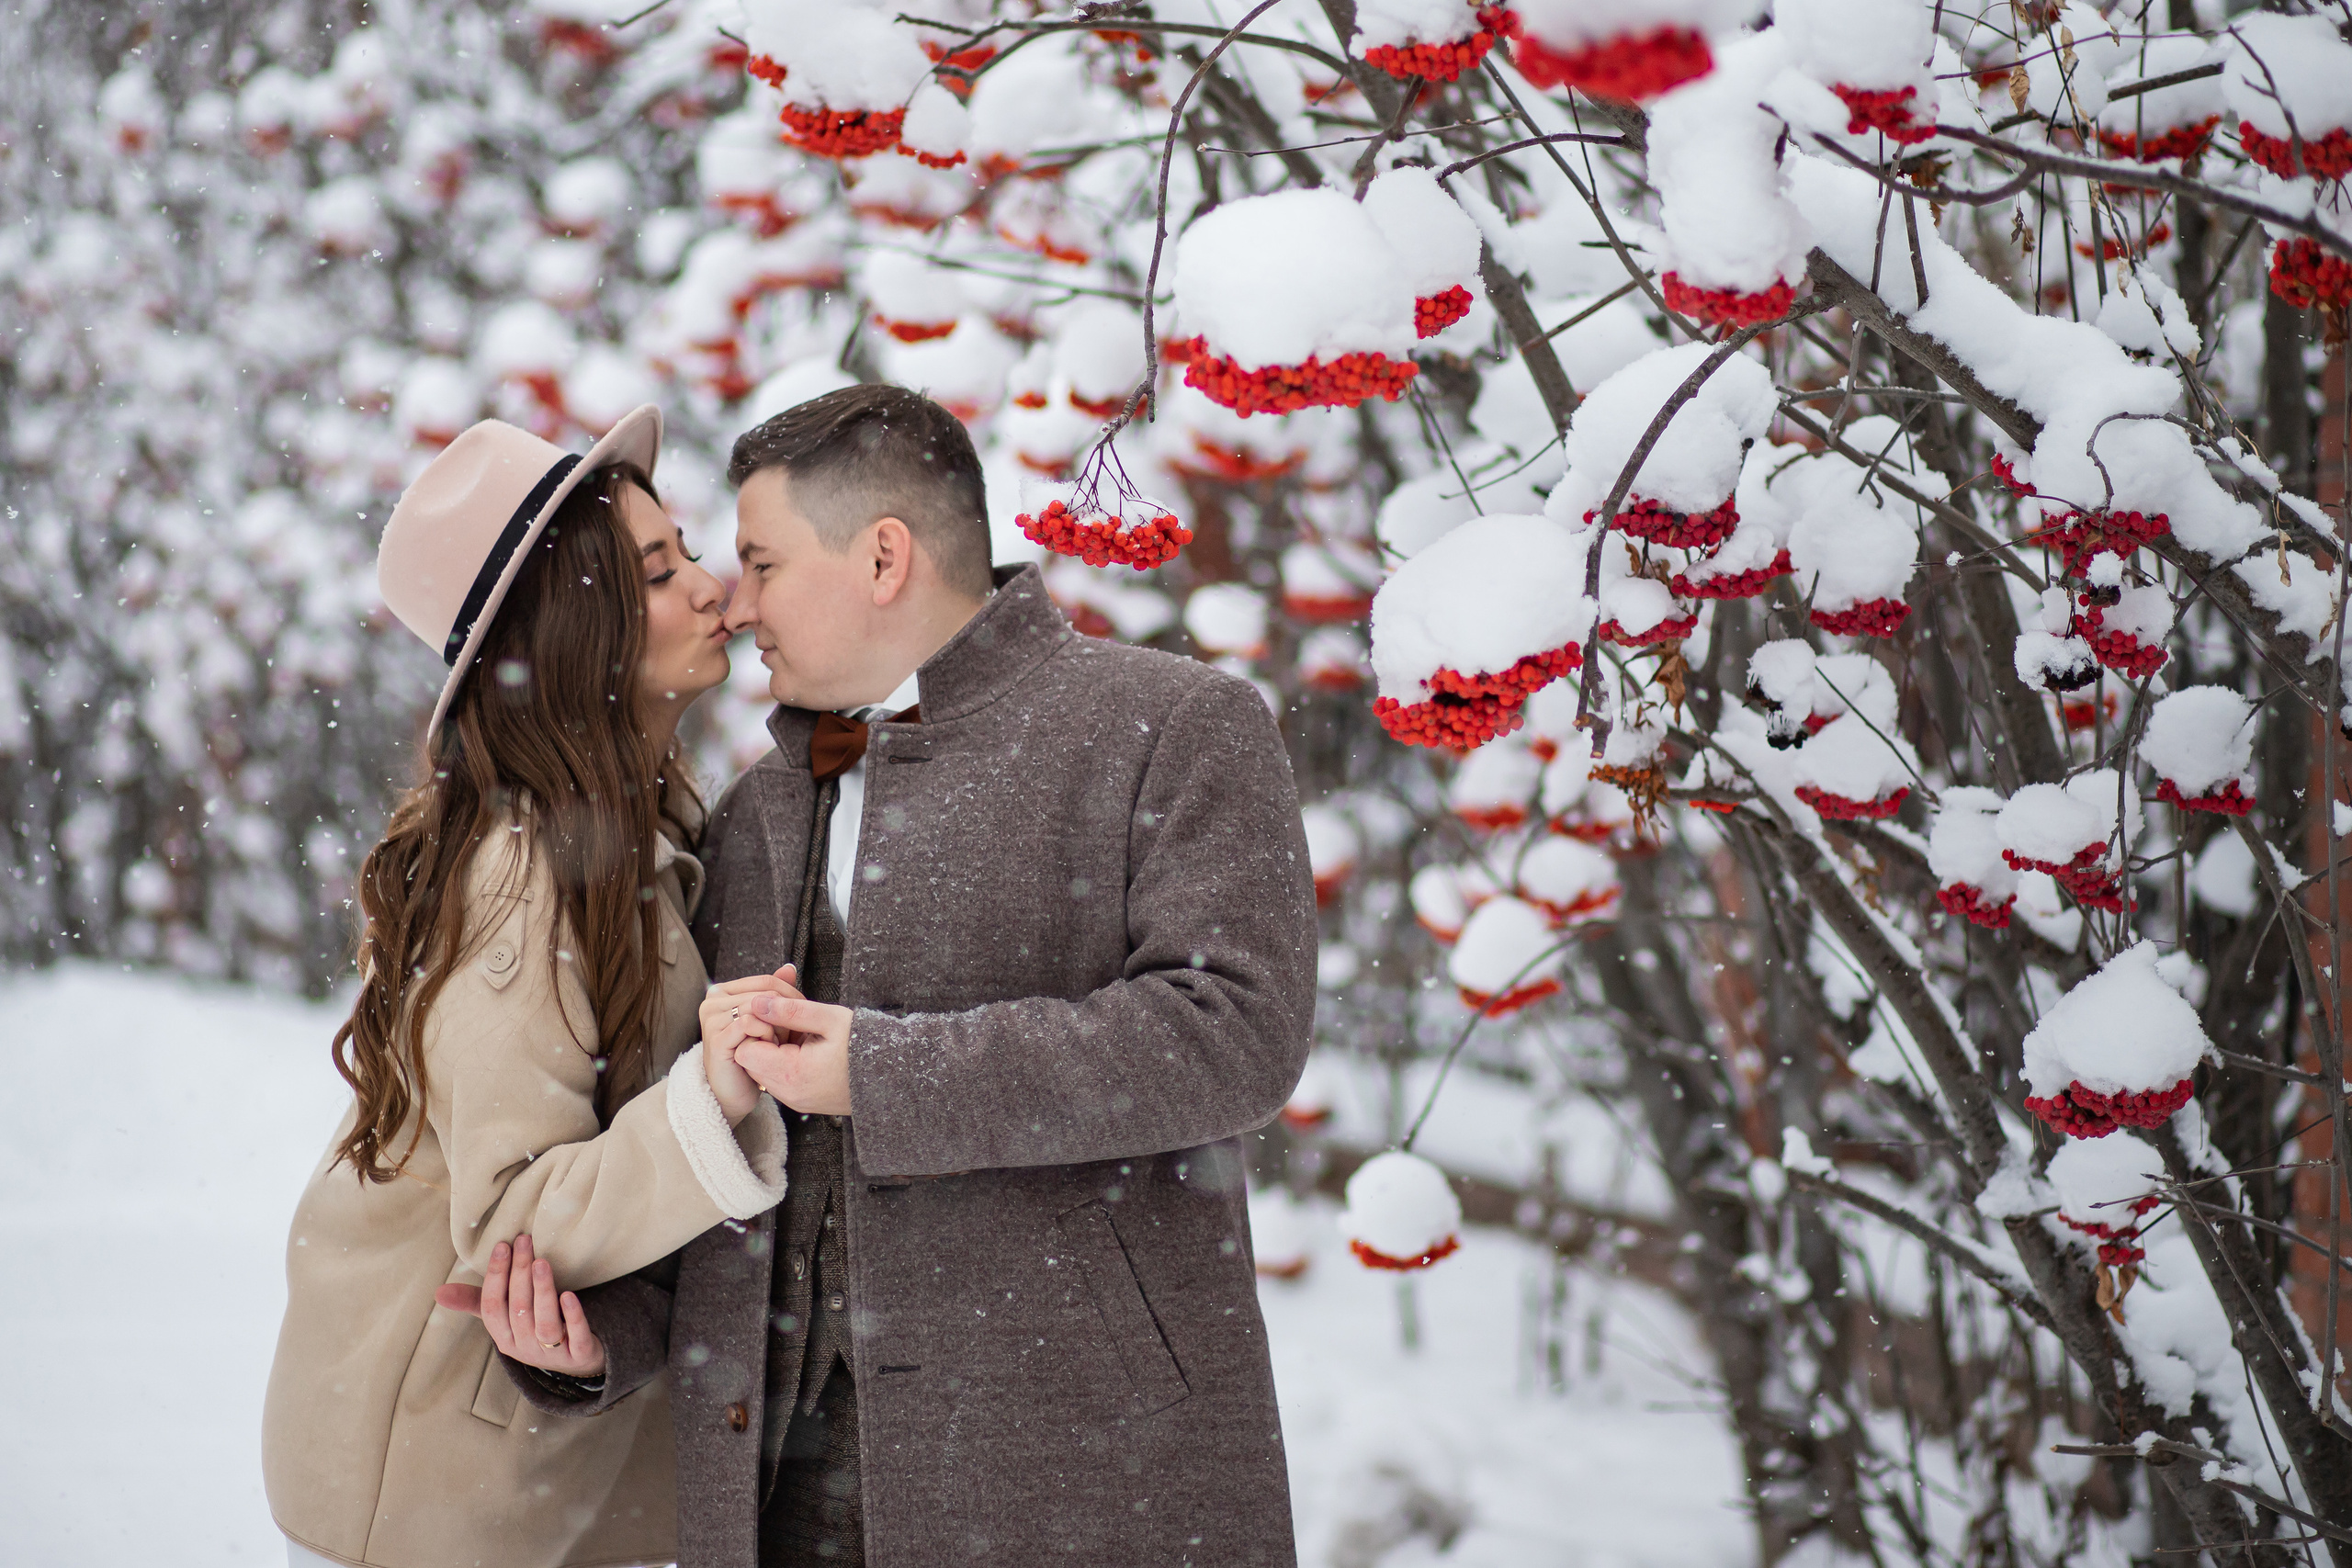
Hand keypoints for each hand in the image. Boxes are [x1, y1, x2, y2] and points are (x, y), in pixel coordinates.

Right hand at [432, 1234, 606, 1378]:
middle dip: (519, 1273)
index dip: (495, 1276)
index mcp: (503, 1337)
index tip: (502, 1245)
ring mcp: (553, 1353)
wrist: (577, 1361)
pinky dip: (572, 1316)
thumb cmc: (534, 1330)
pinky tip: (569, 1295)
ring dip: (542, 1291)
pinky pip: (575, 1337)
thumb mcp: (506, 1319)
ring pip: (544, 1323)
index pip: (492, 1307)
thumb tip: (438, 1292)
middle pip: (518, 1309)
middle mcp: (525, 1347)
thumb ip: (477, 1302)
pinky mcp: (580, 1354)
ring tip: (541, 1262)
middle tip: (524, 1241)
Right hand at [697, 965, 801, 1124]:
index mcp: (722, 992)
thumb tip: (789, 967)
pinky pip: (749, 1024)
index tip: (801, 1018)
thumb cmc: (751, 1053)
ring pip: (759, 1007)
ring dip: (777, 1026)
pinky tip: (769, 1048)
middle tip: (789, 1036)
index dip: (790, 997)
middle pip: (765, 994)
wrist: (734, 1091)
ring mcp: (711, 1019)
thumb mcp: (767, 1020)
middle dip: (785, 1014)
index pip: (766, 981)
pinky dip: (766, 1035)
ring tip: (779, 1043)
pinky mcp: (716, 1038)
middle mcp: (712, 1001)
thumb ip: (776, 992)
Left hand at [738, 995, 854, 1115]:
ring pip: (763, 1070)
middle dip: (764, 1039)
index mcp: (791, 1073)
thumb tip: (757, 1002)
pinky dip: (785, 1061)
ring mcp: (795, 1099)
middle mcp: (788, 1093)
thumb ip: (790, 1009)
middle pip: (751, 1062)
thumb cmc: (865, 1046)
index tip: (780, 1019)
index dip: (756, 1029)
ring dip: (775, 1050)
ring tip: (803, 1038)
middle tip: (792, 1026)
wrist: (893, 1076)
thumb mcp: (830, 1018)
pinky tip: (808, 1050)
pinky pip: (779, 1078)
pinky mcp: (802, 1100)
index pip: (744, 1050)